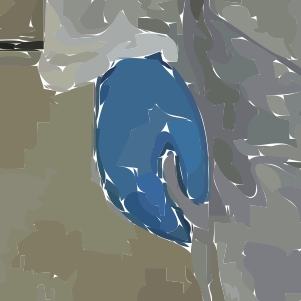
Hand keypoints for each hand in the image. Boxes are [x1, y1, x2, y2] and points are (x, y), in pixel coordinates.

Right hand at [94, 55, 208, 244]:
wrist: (125, 65)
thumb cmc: (160, 94)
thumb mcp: (188, 130)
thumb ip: (194, 170)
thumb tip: (197, 201)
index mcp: (135, 169)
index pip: (156, 211)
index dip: (174, 226)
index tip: (193, 236)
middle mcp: (114, 174)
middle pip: (138, 212)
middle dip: (161, 225)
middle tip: (183, 233)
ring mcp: (104, 166)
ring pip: (124, 204)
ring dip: (146, 217)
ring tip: (169, 222)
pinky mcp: (103, 156)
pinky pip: (117, 191)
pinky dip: (133, 203)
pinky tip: (149, 202)